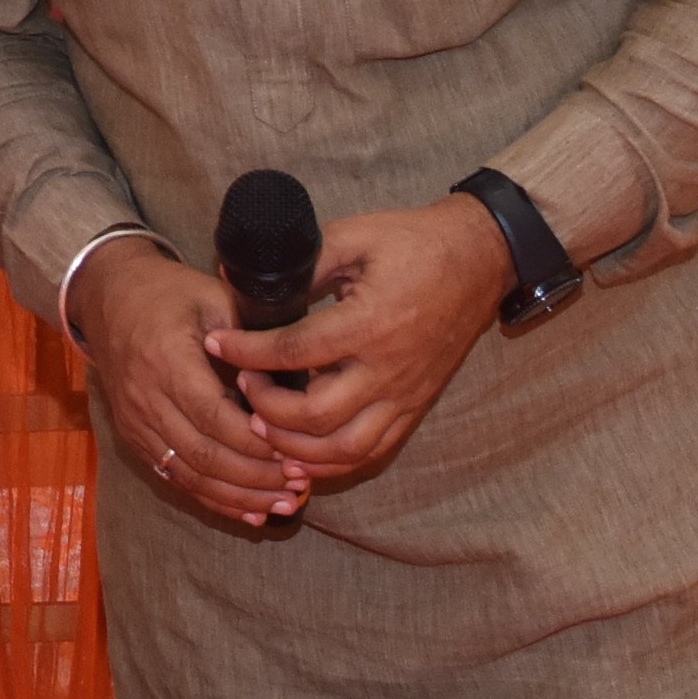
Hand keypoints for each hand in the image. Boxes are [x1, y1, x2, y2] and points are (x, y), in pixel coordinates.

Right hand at [66, 237, 305, 526]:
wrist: (109, 298)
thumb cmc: (168, 294)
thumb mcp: (212, 296)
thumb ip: (250, 338)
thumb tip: (298, 378)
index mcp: (166, 359)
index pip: (213, 416)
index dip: (255, 441)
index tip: (295, 452)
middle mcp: (145, 397)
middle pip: (204, 454)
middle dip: (256, 476)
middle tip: (300, 483)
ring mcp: (136, 422)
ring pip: (191, 474)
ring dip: (240, 495)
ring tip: (285, 503)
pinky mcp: (136, 437)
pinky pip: (176, 477)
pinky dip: (215, 498)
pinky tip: (251, 511)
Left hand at [215, 196, 511, 487]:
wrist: (479, 260)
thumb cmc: (413, 244)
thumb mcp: (354, 237)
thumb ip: (301, 263)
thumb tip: (240, 276)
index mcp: (369, 323)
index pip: (294, 351)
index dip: (246, 353)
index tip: (217, 344)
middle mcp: (388, 369)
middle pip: (315, 415)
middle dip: (265, 409)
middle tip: (241, 386)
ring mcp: (405, 395)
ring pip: (343, 448)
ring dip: (295, 447)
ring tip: (263, 424)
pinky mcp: (414, 408)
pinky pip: (371, 452)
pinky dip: (330, 461)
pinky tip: (300, 449)